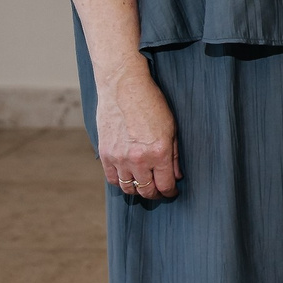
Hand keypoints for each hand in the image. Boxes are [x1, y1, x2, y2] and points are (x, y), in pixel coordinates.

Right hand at [94, 59, 178, 199]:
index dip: (170, 192)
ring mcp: (119, 158)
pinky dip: (121, 182)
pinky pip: (112, 179)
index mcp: (159, 152)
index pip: (165, 185)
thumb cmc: (151, 104)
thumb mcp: (171, 128)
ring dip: (138, 190)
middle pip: (146, 191)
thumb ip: (175, 155)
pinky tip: (128, 177)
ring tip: (144, 185)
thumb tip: (177, 176)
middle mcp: (138, 159)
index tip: (172, 192)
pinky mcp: (105, 154)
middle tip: (159, 191)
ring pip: (128, 188)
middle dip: (155, 194)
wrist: (124, 87)